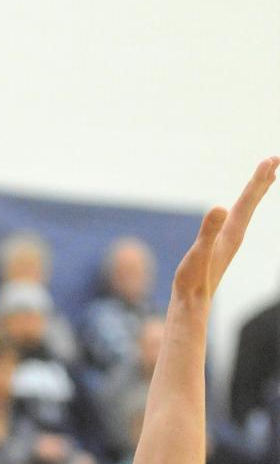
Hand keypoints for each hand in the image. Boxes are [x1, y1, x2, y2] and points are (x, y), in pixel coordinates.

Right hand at [173, 157, 277, 305]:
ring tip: (265, 178)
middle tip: (275, 159)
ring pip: (247, 211)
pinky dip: (243, 208)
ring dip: (256, 193)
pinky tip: (238, 209)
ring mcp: (229, 242)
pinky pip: (237, 220)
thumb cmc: (194, 279)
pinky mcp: (222, 247)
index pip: (248, 201)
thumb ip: (209, 230)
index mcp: (232, 233)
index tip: (271, 159)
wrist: (192, 304)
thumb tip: (220, 207)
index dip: (258, 179)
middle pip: (252, 203)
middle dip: (263, 180)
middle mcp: (235, 235)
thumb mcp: (199, 252)